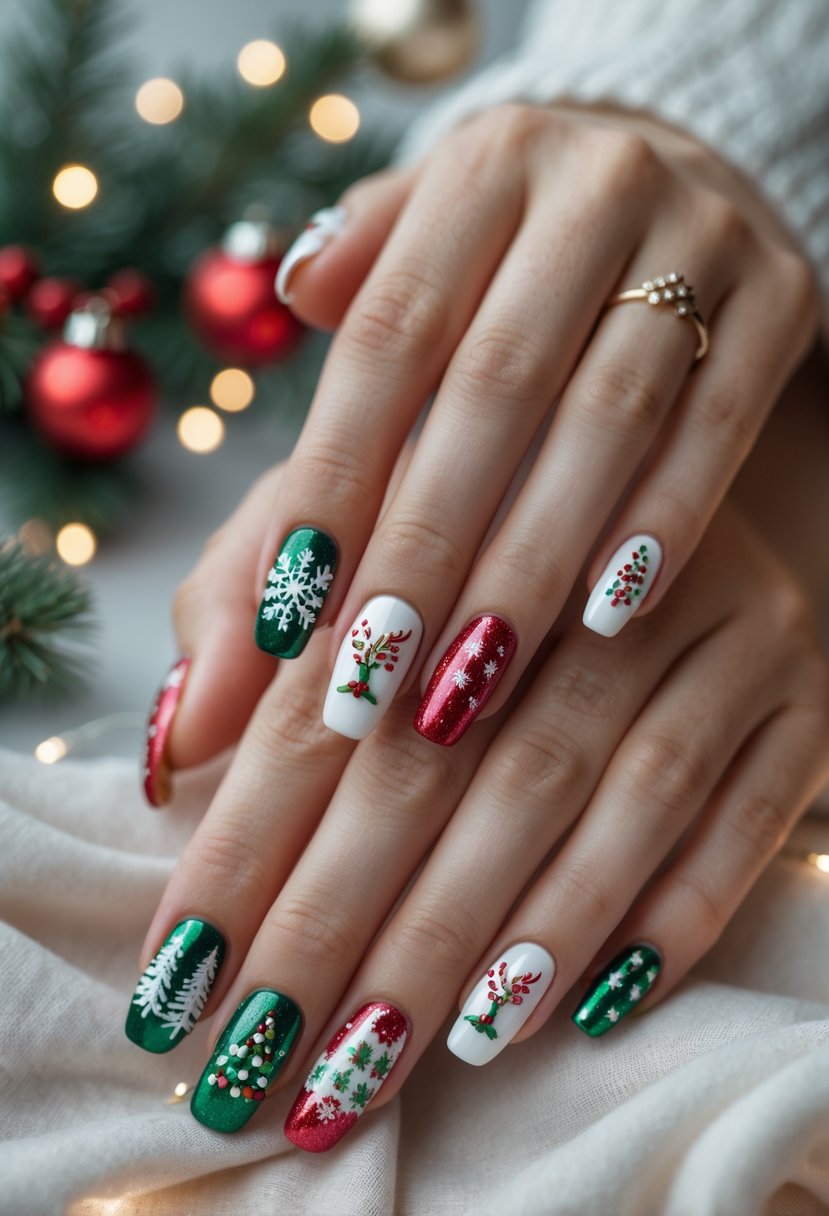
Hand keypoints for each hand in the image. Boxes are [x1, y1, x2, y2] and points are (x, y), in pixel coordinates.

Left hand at [129, 482, 828, 1152]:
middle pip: (460, 766)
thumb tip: (181, 746)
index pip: (331, 700)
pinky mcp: (800, 697)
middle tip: (269, 1054)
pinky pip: (746, 818)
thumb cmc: (476, 524)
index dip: (248, 842)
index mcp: (459, 510)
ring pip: (611, 801)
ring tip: (410, 1052)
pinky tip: (585, 1009)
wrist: (677, 477)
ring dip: (508, 940)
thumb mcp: (349, 521)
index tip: (181, 971)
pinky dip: (669, 919)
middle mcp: (599, 569)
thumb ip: (244, 609)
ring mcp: (725, 629)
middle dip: (352, 924)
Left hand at [234, 101, 819, 751]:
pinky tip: (604, 617)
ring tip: (475, 673)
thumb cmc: (523, 239)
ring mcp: (704, 234)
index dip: (338, 471)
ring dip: (535, 559)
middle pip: (495, 386)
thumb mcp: (436, 221)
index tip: (294, 597)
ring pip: (608, 420)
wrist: (685, 174)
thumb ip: (363, 264)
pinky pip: (720, 426)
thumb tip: (292, 296)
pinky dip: (662, 524)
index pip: (392, 332)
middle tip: (377, 667)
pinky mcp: (783, 297)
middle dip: (429, 543)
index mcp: (486, 161)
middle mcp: (596, 182)